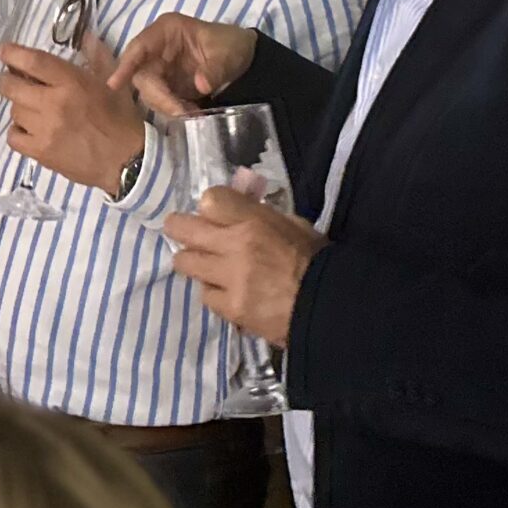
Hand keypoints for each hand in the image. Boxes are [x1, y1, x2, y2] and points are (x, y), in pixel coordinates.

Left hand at [0, 37, 145, 193]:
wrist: (127, 162)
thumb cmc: (121, 119)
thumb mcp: (113, 82)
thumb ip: (97, 56)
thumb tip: (84, 35)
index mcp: (72, 83)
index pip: (33, 62)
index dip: (13, 54)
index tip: (4, 51)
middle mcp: (53, 104)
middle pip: (12, 86)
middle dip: (8, 79)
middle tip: (14, 80)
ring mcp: (44, 130)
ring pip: (14, 111)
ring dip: (19, 106)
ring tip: (31, 108)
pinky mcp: (40, 153)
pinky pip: (13, 137)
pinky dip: (17, 131)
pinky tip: (29, 129)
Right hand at [109, 13, 257, 118]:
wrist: (245, 59)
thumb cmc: (232, 45)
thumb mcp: (227, 54)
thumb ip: (214, 69)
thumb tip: (200, 86)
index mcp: (167, 31)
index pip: (139, 47)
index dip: (125, 65)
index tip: (114, 84)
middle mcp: (157, 49)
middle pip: (141, 75)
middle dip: (158, 95)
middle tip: (180, 111)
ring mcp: (160, 68)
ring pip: (149, 90)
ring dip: (166, 105)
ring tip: (192, 113)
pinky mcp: (167, 84)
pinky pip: (161, 99)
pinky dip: (173, 109)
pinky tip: (191, 112)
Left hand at [161, 186, 323, 346]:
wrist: (329, 306)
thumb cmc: (317, 260)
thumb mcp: (293, 225)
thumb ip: (260, 216)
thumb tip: (239, 208)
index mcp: (254, 221)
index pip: (209, 200)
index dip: (209, 205)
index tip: (212, 213)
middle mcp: (234, 246)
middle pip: (184, 228)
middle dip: (179, 228)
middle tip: (181, 232)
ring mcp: (229, 279)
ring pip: (186, 263)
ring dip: (193, 262)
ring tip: (204, 266)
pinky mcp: (230, 308)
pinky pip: (205, 296)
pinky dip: (213, 293)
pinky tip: (226, 293)